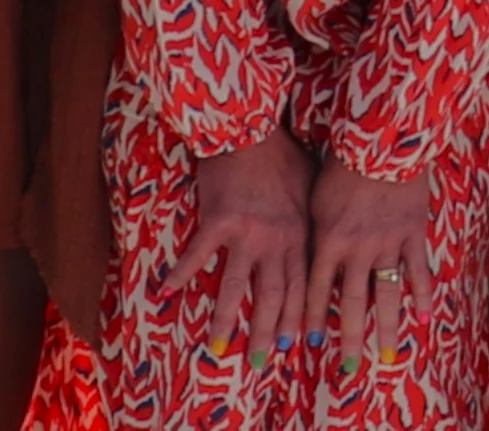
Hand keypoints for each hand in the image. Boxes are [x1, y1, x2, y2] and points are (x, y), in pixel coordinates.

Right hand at [182, 133, 312, 358]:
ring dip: (226, 321)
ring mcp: (247, 233)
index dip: (297, 318)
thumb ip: (311, 220)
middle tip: (258, 361)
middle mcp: (277, 240)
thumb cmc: (282, 154)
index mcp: (300, 234)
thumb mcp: (309, 189)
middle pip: (272, 296)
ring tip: (219, 347)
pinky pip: (197, 255)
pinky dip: (181, 274)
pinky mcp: (217, 220)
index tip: (294, 344)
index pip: (302, 287)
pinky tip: (166, 292)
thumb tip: (323, 242)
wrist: (252, 127)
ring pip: (237, 287)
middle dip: (265, 333)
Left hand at [308, 159, 430, 371]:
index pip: (315, 290)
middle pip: (350, 302)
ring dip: (386, 328)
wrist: (383, 136)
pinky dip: (423, 295)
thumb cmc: (341, 160)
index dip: (311, 319)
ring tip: (386, 355)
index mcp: (327, 239)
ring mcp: (388, 242)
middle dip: (347, 337)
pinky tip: (425, 318)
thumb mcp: (314, 196)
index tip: (308, 344)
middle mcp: (357, 248)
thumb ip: (312, 230)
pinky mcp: (414, 231)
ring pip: (386, 295)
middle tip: (346, 367)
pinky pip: (419, 270)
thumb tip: (301, 256)